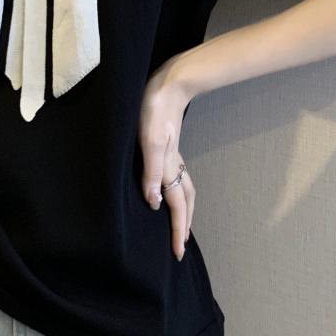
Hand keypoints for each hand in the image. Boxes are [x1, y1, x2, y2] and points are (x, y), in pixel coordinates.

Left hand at [139, 60, 198, 257]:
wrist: (168, 83)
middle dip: (184, 225)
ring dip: (184, 210)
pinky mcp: (168, 145)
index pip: (177, 205)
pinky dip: (178, 192)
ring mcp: (173, 154)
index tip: (178, 253)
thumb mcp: (149, 140)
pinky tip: (168, 188)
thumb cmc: (154, 110)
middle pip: (185, 200)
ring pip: (184, 189)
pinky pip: (178, 177)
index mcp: (169, 166)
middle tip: (181, 246)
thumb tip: (154, 203)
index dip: (177, 229)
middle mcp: (174, 164)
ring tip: (180, 223)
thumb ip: (151, 171)